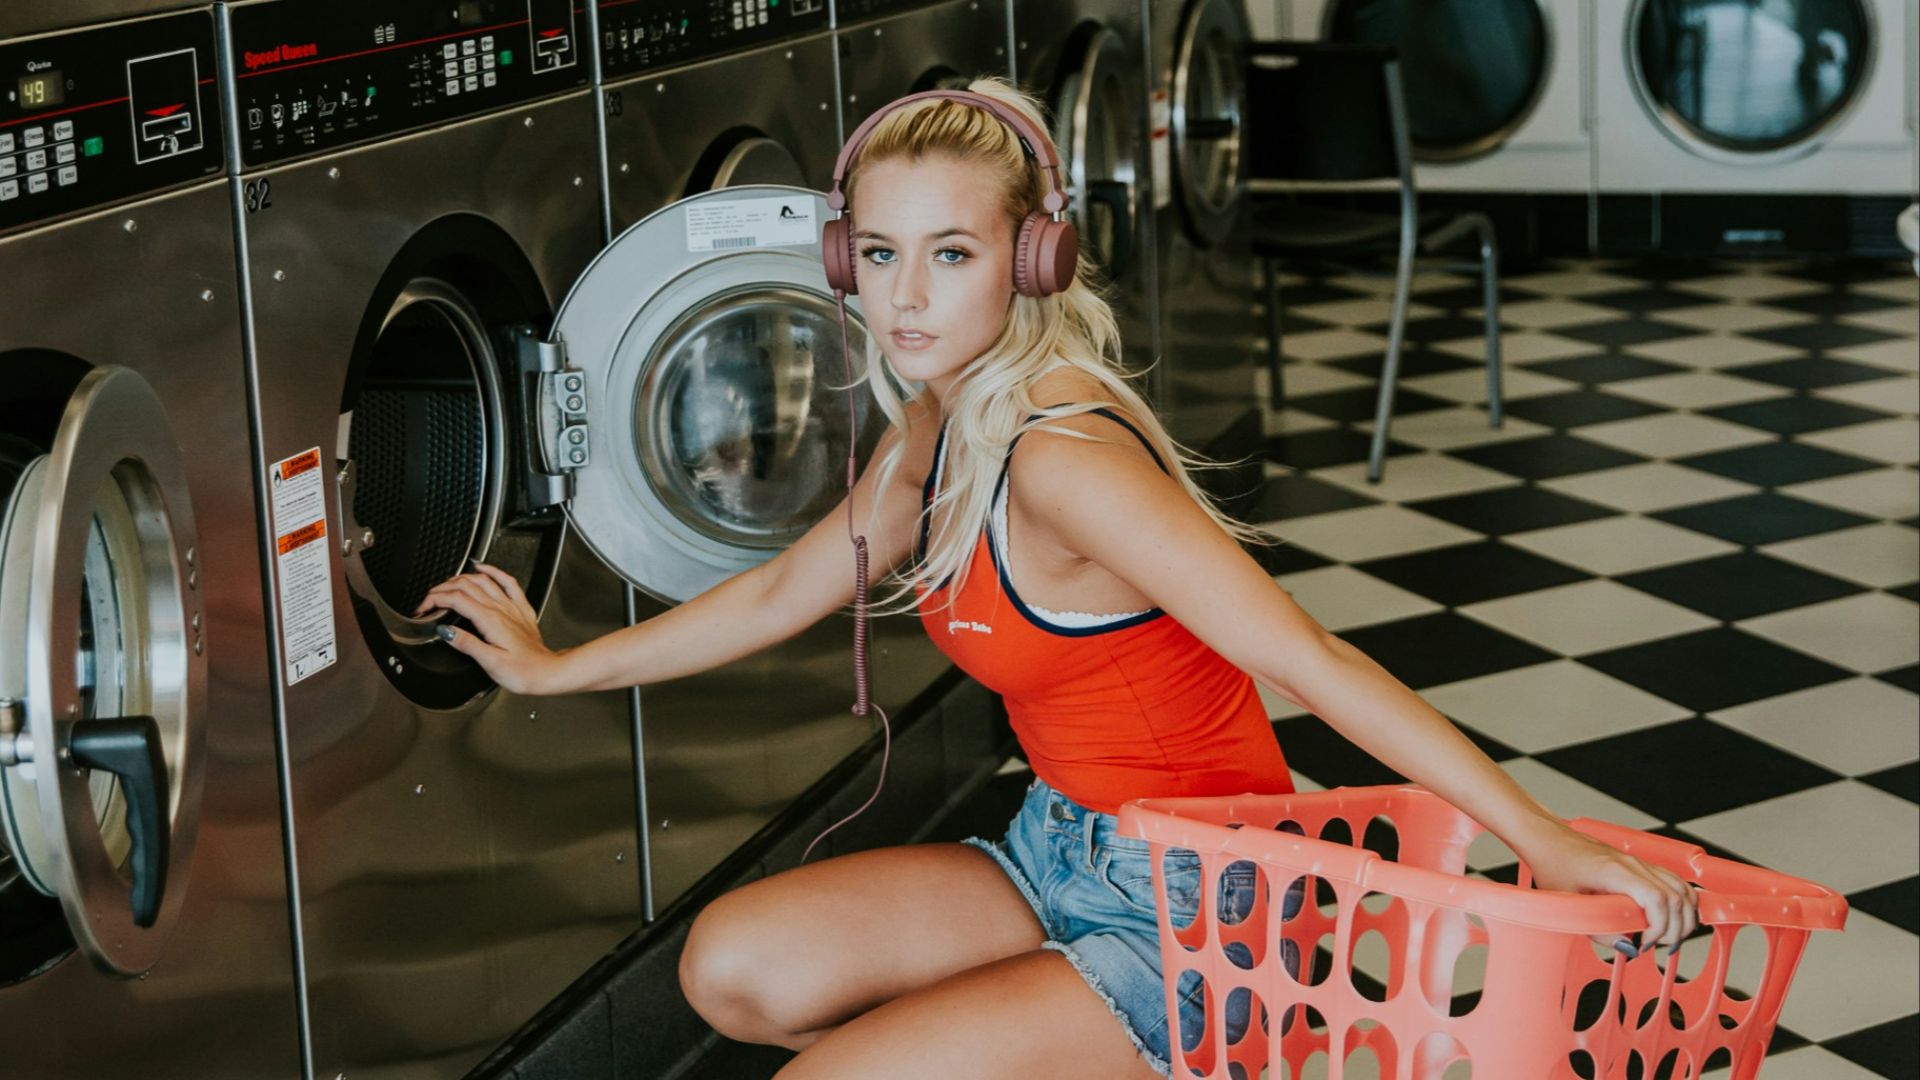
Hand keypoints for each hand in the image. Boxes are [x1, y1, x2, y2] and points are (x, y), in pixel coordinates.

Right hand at [415, 561, 562, 694]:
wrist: (547, 672)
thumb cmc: (522, 671)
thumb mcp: (489, 662)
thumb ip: (466, 643)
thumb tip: (445, 630)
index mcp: (490, 621)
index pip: (456, 599)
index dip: (435, 599)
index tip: (423, 607)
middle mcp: (501, 609)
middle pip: (466, 586)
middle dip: (442, 588)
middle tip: (429, 598)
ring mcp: (511, 607)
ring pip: (483, 580)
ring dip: (461, 578)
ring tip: (446, 584)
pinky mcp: (521, 609)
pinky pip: (507, 582)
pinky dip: (493, 570)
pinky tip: (483, 567)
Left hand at [1523, 822, 1699, 958]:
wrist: (1548, 839)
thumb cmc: (1553, 865)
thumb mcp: (1567, 904)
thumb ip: (1598, 929)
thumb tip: (1627, 947)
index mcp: (1615, 871)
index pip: (1658, 899)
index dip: (1659, 927)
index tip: (1644, 943)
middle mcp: (1633, 864)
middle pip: (1676, 897)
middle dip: (1674, 929)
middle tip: (1653, 945)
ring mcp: (1640, 862)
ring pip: (1681, 889)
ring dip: (1682, 917)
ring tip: (1666, 937)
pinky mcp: (1640, 865)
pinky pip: (1674, 882)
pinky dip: (1682, 903)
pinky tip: (1673, 920)